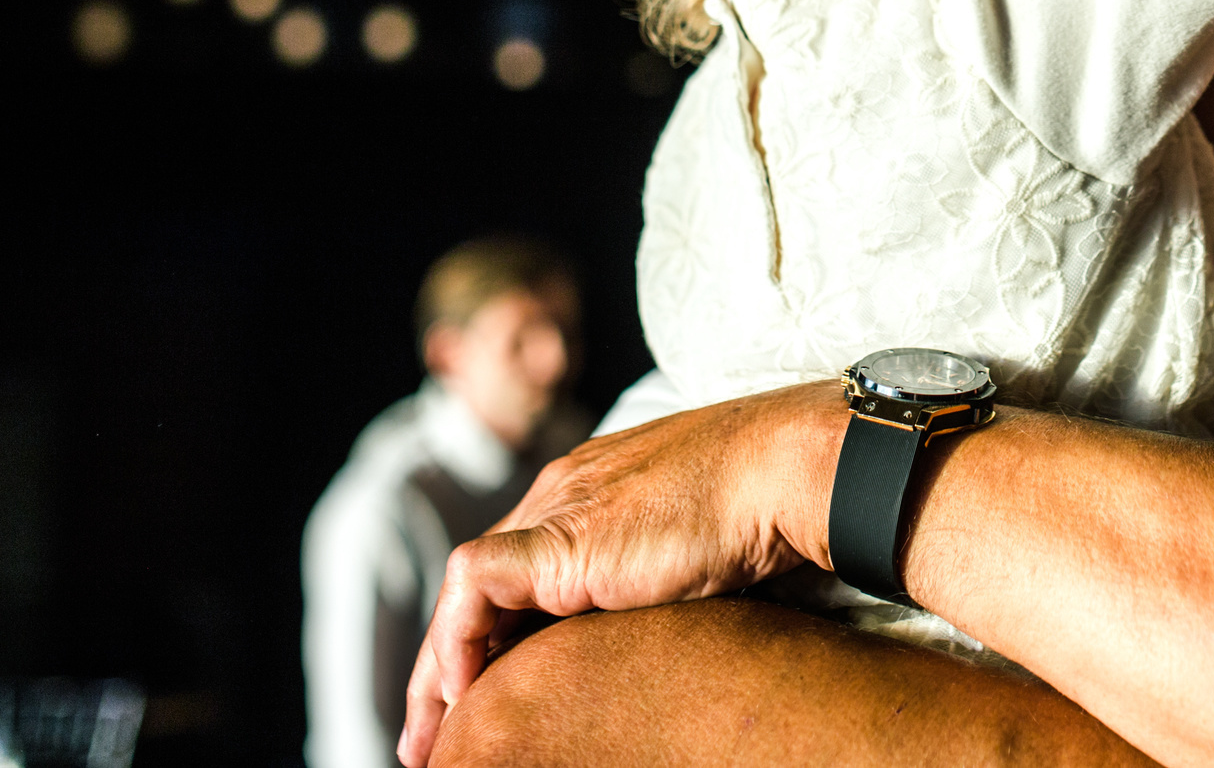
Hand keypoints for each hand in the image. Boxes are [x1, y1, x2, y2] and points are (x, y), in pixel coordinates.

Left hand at [395, 382, 844, 767]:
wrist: (783, 472)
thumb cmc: (766, 511)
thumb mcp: (695, 556)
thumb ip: (654, 585)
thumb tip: (649, 654)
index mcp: (594, 493)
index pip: (518, 573)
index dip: (492, 642)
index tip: (481, 702)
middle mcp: (565, 494)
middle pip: (483, 589)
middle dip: (448, 667)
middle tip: (429, 741)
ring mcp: (558, 510)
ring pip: (466, 594)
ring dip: (438, 671)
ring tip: (432, 739)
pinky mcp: (559, 540)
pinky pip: (473, 586)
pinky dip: (456, 645)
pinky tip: (462, 695)